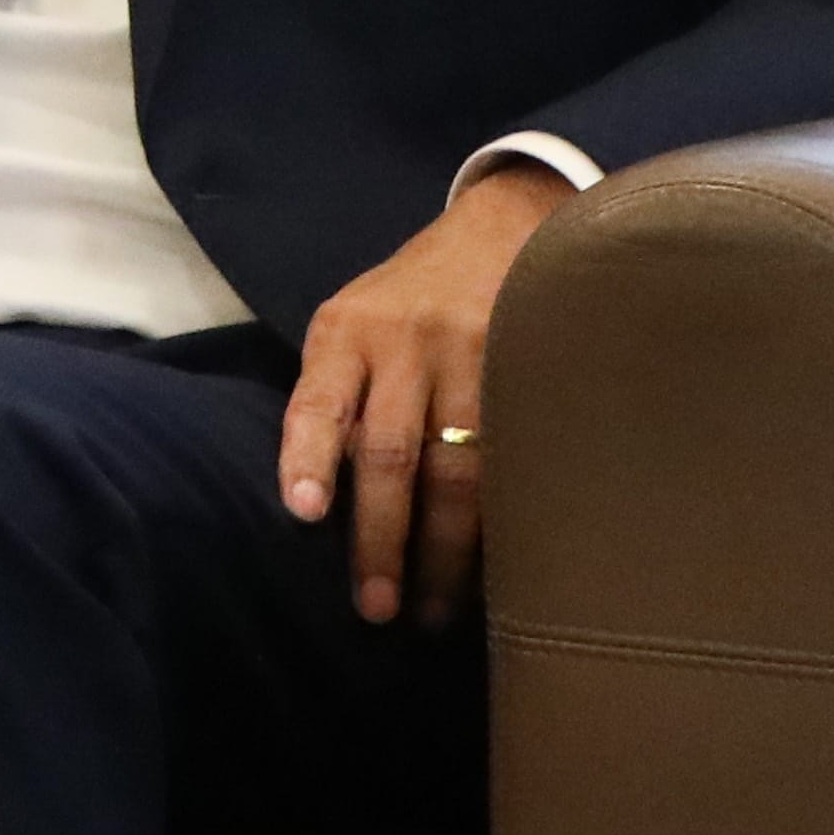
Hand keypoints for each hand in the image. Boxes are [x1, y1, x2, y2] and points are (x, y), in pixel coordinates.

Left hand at [277, 159, 578, 626]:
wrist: (500, 226)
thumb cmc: (406, 299)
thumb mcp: (353, 323)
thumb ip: (337, 392)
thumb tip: (322, 502)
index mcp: (346, 332)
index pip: (320, 401)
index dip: (311, 456)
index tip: (306, 512)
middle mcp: (406, 343)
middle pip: (391, 454)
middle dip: (382, 538)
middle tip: (378, 607)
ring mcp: (474, 358)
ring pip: (457, 469)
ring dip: (443, 549)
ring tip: (433, 608)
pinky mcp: (528, 373)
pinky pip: (511, 457)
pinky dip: (500, 516)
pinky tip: (498, 564)